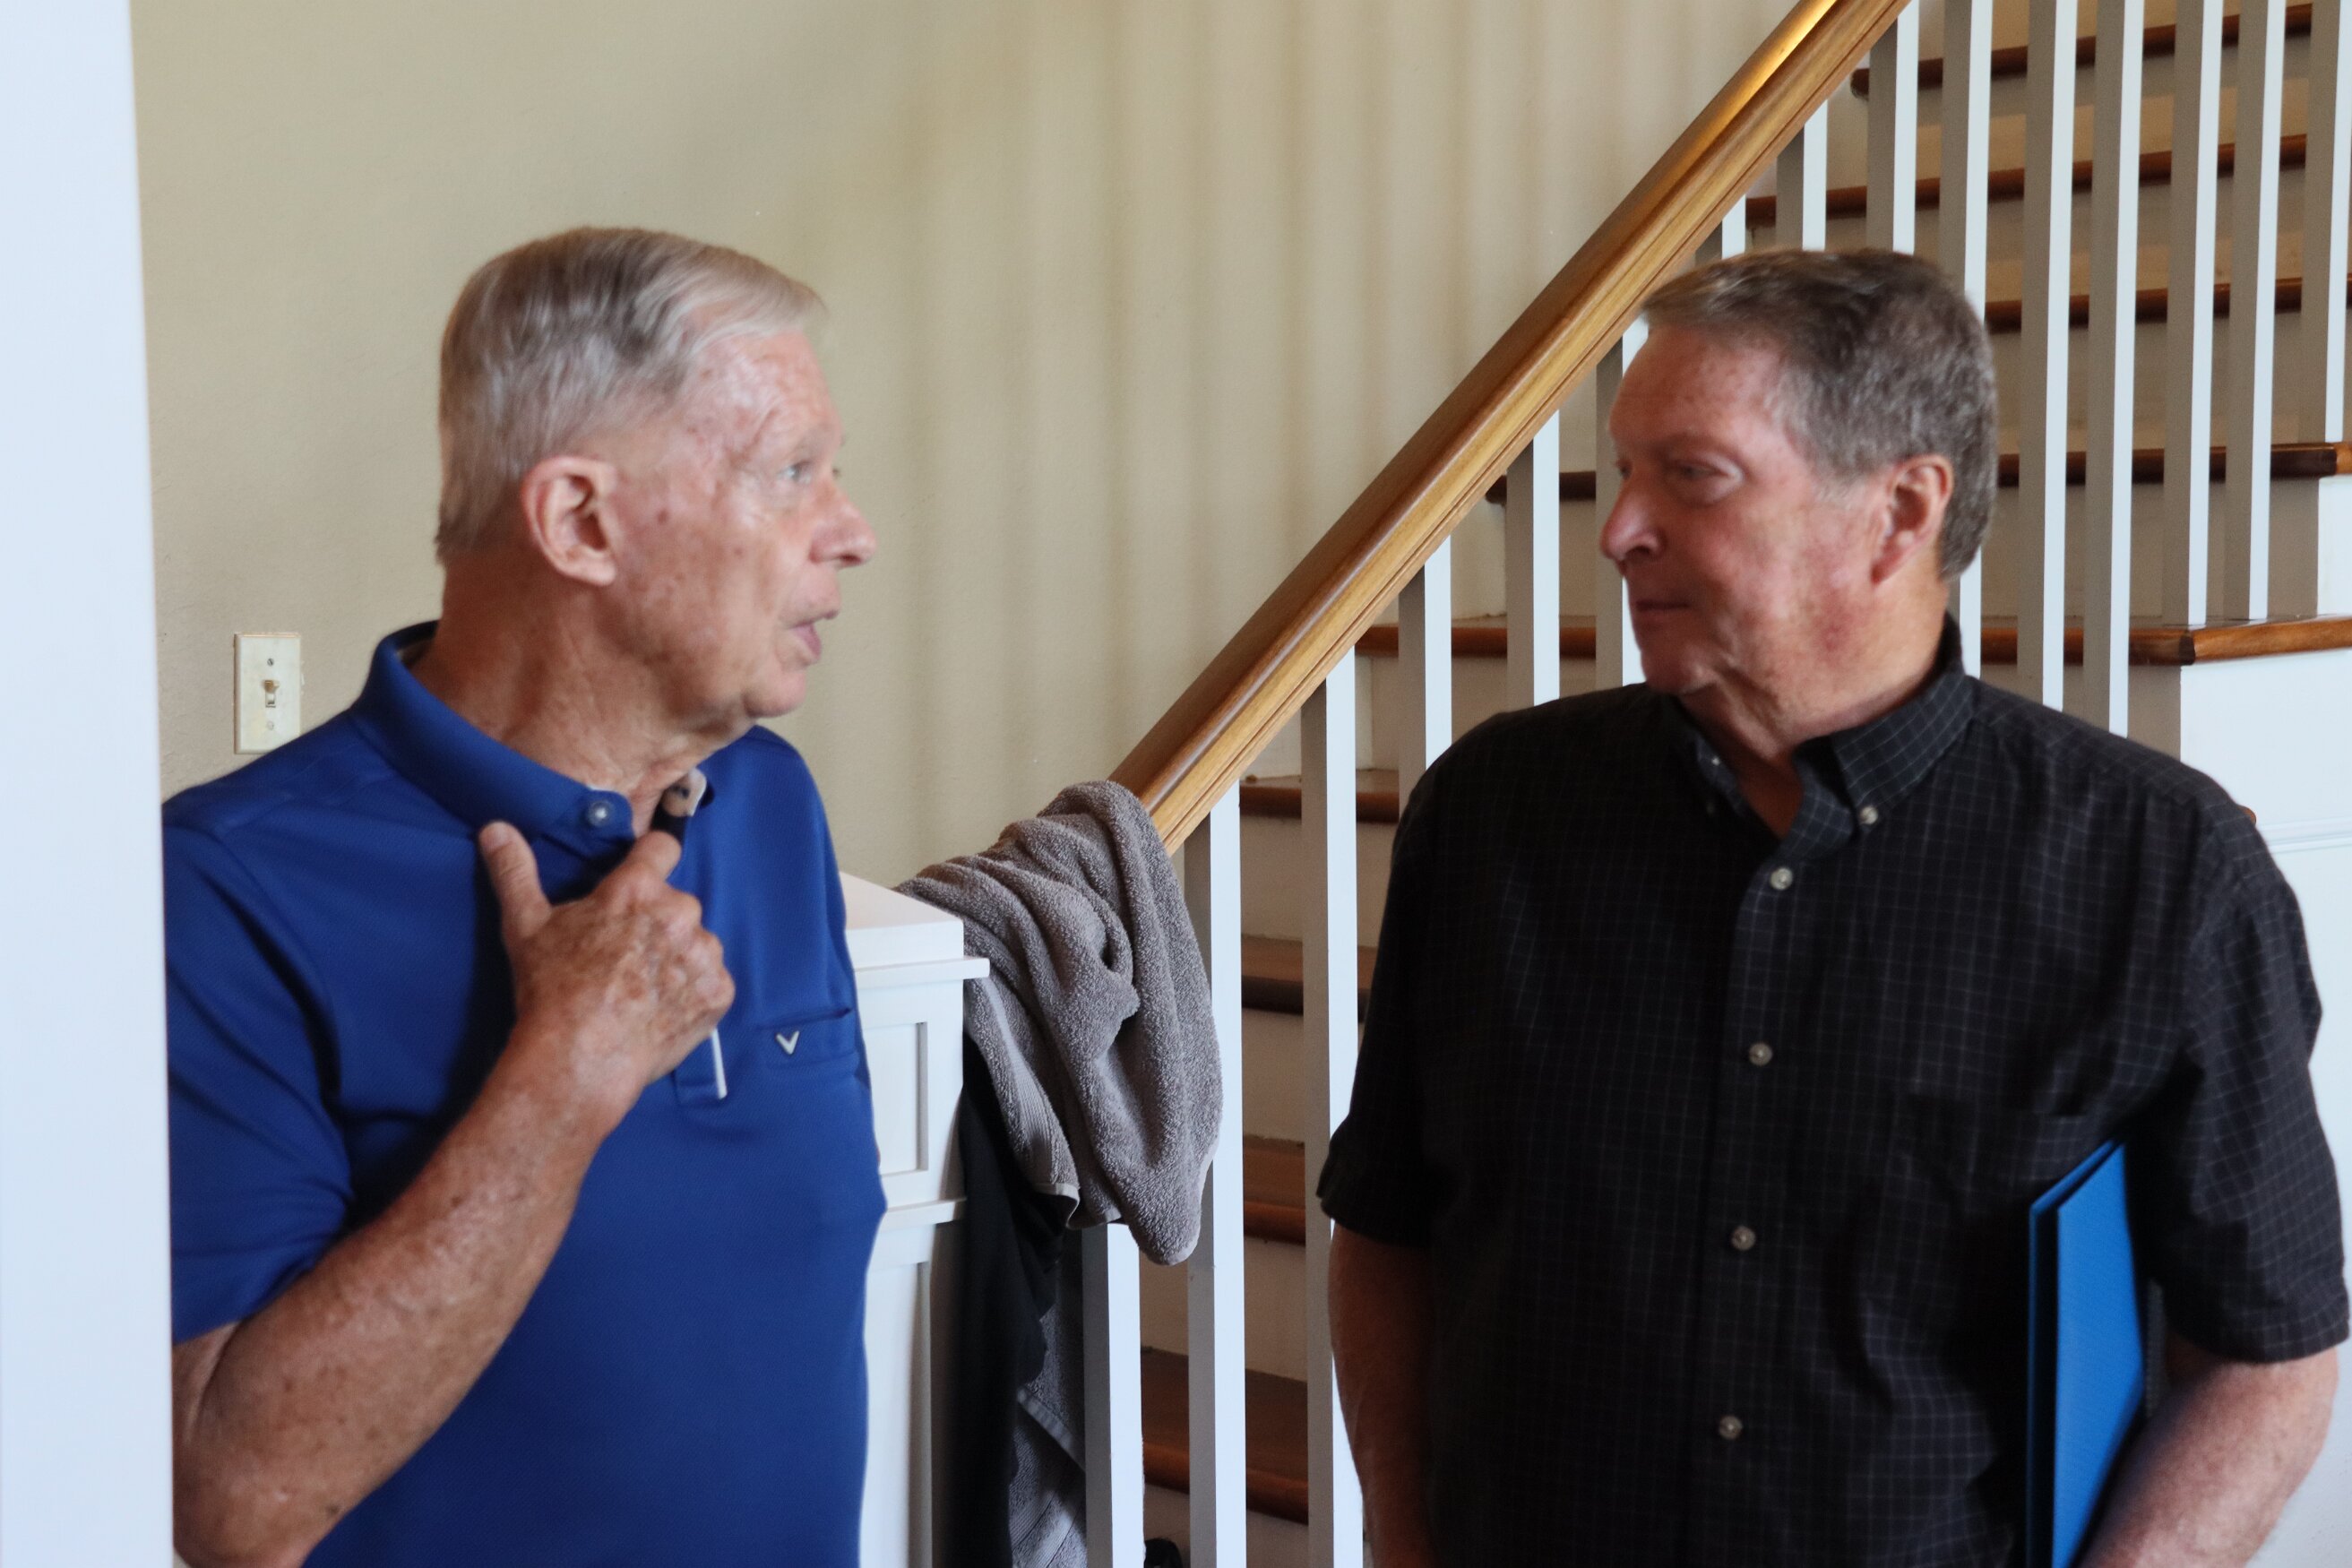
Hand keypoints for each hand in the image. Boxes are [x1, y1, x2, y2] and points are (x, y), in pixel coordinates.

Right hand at [477, 822, 733, 1126]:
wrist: (579, 1058)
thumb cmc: (551, 989)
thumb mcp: (525, 925)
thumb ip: (515, 871)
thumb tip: (495, 828)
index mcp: (639, 888)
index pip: (661, 847)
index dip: (649, 859)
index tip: (638, 880)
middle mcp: (681, 912)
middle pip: (676, 904)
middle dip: (656, 922)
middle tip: (624, 957)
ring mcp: (705, 954)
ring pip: (697, 943)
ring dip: (678, 957)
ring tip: (642, 988)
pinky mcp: (719, 992)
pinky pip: (711, 981)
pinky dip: (693, 993)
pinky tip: (661, 1009)